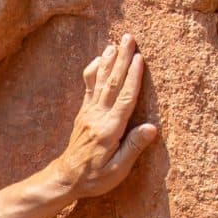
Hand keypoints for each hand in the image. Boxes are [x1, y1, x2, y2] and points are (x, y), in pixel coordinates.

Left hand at [51, 32, 157, 199]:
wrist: (65, 178)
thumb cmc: (94, 178)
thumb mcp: (117, 170)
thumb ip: (133, 147)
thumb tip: (151, 128)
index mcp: (109, 129)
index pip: (125, 98)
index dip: (133, 77)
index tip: (139, 58)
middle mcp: (98, 116)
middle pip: (112, 83)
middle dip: (122, 59)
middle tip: (129, 38)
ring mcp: (89, 113)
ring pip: (100, 81)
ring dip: (108, 61)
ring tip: (115, 43)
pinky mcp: (84, 113)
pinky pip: (89, 87)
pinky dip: (94, 71)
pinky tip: (98, 59)